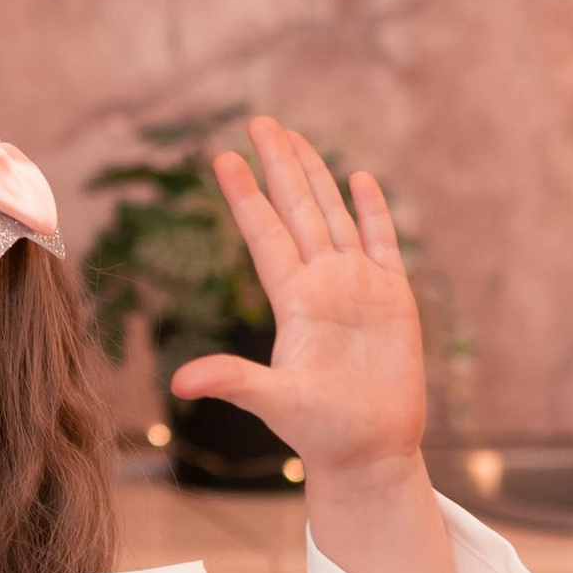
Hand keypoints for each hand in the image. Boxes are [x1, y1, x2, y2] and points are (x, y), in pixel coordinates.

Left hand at [168, 118, 423, 479]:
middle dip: (279, 166)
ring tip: (294, 136)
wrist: (371, 452)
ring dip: (316, 176)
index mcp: (294, 303)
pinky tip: (360, 178)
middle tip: (259, 120)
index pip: (265, 236)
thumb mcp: (274, 404)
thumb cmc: (321, 432)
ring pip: (333, 216)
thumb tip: (179, 383)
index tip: (223, 158)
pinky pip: (382, 243)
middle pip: (298, 211)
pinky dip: (372, 210)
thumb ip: (233, 383)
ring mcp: (358, 287)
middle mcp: (322, 285)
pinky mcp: (393, 298)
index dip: (247, 197)